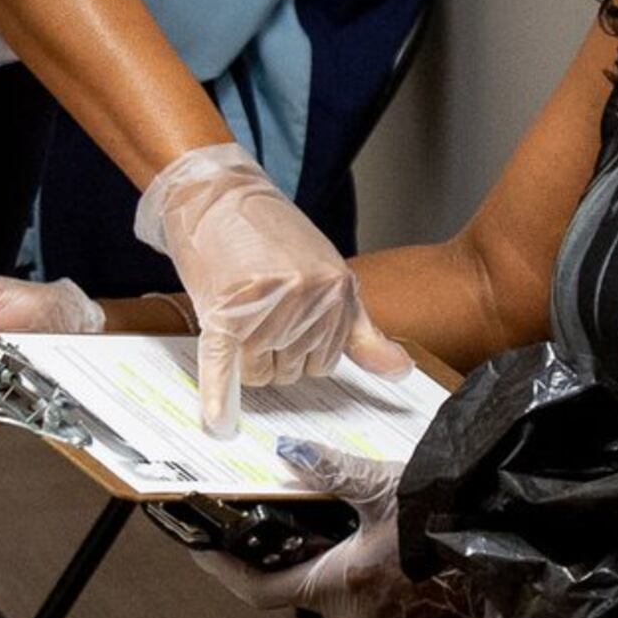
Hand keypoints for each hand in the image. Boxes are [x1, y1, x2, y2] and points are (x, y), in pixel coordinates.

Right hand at [135, 143, 406, 431]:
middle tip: (257, 315)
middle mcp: (306, 298)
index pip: (325, 362)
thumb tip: (400, 372)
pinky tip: (218, 422)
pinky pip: (226, 365)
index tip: (284, 327)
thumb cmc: (269, 236)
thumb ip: (361, 330)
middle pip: (291, 372)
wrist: (219, 194)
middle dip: (272, 355)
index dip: (300, 352)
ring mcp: (266, 305)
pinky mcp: (225, 310)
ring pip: (259, 373)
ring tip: (238, 317)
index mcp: (337, 289)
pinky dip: (220, 395)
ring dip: (245, 359)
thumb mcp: (328, 275)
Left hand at [193, 439, 457, 617]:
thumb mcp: (385, 483)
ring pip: (347, 600)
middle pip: (308, 590)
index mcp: (342, 586)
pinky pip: (382, 611)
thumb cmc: (453, 516)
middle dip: (302, 558)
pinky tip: (393, 552)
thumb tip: (288, 450)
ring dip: (344, 570)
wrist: (518, 544)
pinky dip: (377, 584)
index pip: (262, 591)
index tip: (205, 554)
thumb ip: (332, 469)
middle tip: (297, 521)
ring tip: (354, 528)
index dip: (227, 571)